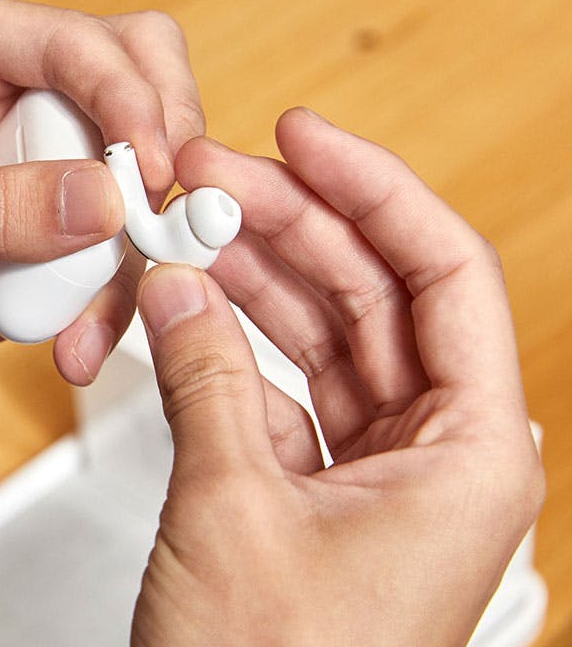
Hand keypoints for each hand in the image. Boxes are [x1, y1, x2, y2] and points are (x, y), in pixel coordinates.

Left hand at [0, 0, 204, 418]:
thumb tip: (107, 200)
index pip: (85, 46)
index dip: (133, 105)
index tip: (150, 178)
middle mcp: (0, 99)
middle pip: (131, 113)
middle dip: (137, 191)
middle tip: (138, 246)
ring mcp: (18, 175)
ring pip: (119, 208)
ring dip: (86, 280)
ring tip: (39, 331)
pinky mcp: (23, 243)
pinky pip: (81, 273)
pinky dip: (36, 314)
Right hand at [129, 109, 542, 646]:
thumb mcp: (231, 507)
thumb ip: (203, 378)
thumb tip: (176, 288)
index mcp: (471, 454)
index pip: (441, 275)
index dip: (372, 190)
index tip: (304, 140)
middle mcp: (438, 455)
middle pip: (375, 296)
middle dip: (293, 227)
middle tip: (215, 178)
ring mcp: (376, 473)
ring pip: (324, 340)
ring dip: (255, 281)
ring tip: (189, 228)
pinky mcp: (317, 494)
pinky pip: (280, 390)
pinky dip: (231, 348)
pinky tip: (186, 308)